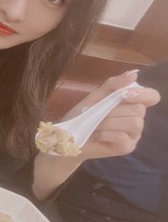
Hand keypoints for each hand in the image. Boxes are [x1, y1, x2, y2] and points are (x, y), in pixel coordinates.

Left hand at [33, 70, 160, 198]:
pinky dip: (107, 133)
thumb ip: (113, 85)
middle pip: (139, 109)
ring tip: (95, 124)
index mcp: (131, 104)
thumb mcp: (95, 96)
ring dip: (109, 121)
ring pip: (134, 123)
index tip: (125, 95)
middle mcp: (137, 119)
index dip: (143, 94)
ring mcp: (134, 135)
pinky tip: (97, 134)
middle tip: (97, 114)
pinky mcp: (127, 147)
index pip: (152, 96)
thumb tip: (134, 74)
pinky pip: (123, 137)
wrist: (68, 138)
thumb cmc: (83, 116)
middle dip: (114, 109)